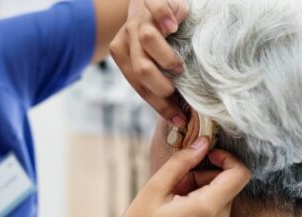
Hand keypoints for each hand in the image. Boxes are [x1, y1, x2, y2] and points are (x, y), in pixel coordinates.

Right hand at [102, 137, 250, 216]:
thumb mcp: (154, 189)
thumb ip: (182, 162)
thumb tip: (203, 142)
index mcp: (208, 209)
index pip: (240, 174)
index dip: (227, 159)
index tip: (206, 156)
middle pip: (227, 189)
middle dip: (205, 179)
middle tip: (176, 185)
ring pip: (221, 205)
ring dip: (203, 197)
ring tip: (173, 206)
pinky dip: (203, 215)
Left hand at [110, 0, 189, 125]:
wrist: (151, 1)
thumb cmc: (159, 37)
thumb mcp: (153, 60)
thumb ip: (157, 81)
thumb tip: (178, 119)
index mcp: (122, 55)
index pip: (139, 85)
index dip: (159, 105)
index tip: (178, 119)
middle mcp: (126, 37)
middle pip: (140, 68)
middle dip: (160, 86)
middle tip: (176, 90)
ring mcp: (137, 18)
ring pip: (146, 40)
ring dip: (165, 58)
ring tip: (178, 66)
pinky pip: (156, 8)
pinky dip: (165, 17)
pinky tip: (176, 26)